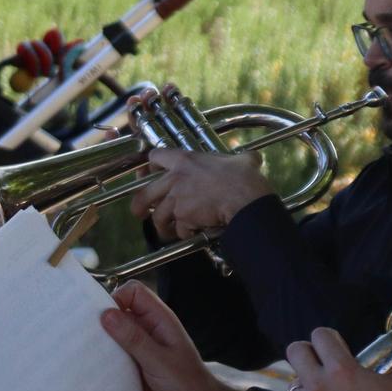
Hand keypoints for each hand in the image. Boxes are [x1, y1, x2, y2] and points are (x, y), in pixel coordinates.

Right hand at [99, 282, 258, 390]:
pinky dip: (103, 359)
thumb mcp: (159, 360)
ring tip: (89, 354)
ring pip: (112, 334)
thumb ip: (133, 338)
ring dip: (101, 342)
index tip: (103, 318)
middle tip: (87, 335)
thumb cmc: (187, 382)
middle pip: (118, 311)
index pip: (133, 292)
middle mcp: (147, 328)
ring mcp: (138, 346)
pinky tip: (96, 369)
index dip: (116, 298)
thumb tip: (106, 314)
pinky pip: (112, 355)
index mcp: (158, 319)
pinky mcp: (132, 363)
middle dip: (102, 320)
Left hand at [129, 148, 272, 240]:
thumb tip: (252, 158)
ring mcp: (176, 200)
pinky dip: (184, 234)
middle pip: (144, 193)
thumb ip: (241, 158)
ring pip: (157, 217)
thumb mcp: (242, 161)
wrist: (245, 200)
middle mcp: (174, 179)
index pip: (155, 156)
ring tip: (167, 231)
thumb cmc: (244, 178)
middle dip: (139, 206)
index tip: (148, 173)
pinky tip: (192, 233)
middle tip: (140, 213)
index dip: (150, 166)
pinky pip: (178, 230)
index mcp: (184, 160)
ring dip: (162, 226)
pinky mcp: (182, 218)